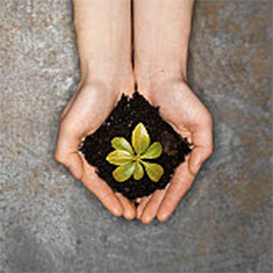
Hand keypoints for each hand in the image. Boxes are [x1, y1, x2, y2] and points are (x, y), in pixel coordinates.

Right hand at [55, 79, 135, 219]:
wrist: (110, 74)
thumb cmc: (89, 97)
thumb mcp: (70, 125)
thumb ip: (66, 151)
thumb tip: (76, 173)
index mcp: (85, 151)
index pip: (95, 182)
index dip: (106, 198)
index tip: (119, 211)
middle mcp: (100, 150)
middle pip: (111, 181)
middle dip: (121, 198)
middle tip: (133, 213)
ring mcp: (115, 143)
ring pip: (124, 172)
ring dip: (132, 188)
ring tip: (143, 202)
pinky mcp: (129, 134)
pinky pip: (135, 158)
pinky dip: (140, 170)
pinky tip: (148, 179)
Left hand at [136, 76, 212, 222]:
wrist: (157, 76)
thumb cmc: (180, 95)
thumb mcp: (200, 120)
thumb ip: (203, 145)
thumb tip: (194, 169)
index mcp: (184, 151)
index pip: (179, 182)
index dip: (171, 200)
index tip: (162, 216)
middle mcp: (168, 152)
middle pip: (162, 184)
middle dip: (154, 203)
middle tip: (144, 219)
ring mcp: (152, 147)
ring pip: (147, 177)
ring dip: (142, 195)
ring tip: (134, 211)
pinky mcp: (137, 140)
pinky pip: (134, 163)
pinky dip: (131, 177)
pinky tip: (125, 189)